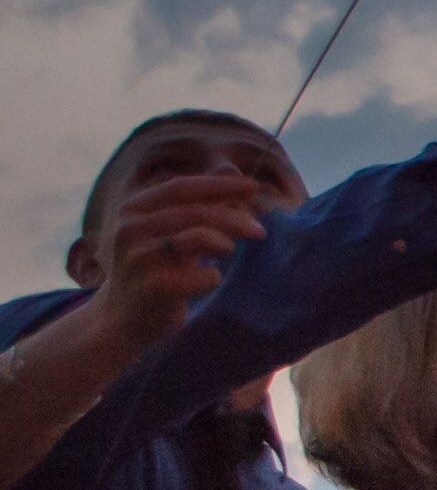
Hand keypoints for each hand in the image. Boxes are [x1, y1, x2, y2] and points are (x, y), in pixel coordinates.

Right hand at [77, 166, 269, 341]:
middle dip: (233, 218)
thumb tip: (234, 171)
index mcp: (133, 210)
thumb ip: (198, 205)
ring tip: (227, 252)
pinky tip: (206, 280)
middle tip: (260, 230)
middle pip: (194, 212)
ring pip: (198, 238)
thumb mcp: (171, 232)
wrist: (123, 318)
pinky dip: (212, 277)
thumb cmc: (154, 269)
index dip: (218, 185)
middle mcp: (130, 229)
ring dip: (223, 244)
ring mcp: (139, 258)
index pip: (181, 187)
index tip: (251, 186)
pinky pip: (202, 276)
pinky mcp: (153, 287)